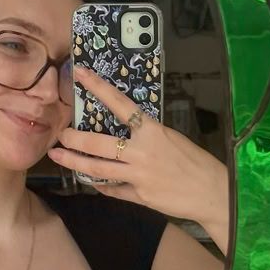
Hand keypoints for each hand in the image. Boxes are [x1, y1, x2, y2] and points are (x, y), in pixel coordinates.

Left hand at [49, 65, 228, 245]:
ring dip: (74, 161)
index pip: (120, 104)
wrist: (211, 192)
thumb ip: (146, 136)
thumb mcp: (171, 139)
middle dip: (73, 138)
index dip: (98, 87)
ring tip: (58, 155)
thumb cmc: (195, 162)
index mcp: (153, 131)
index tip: (80, 74)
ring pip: (97, 169)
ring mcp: (138, 175)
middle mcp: (142, 152)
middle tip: (60, 134)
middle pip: (97, 143)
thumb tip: (126, 132)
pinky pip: (113, 189)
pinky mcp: (139, 195)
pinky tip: (93, 181)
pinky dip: (102, 185)